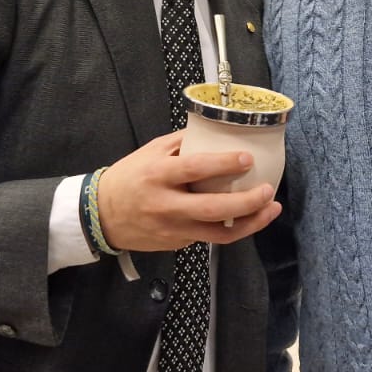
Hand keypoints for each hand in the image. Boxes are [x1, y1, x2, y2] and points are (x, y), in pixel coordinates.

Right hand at [94, 131, 279, 250]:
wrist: (101, 215)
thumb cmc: (130, 177)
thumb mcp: (151, 151)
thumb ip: (183, 142)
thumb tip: (217, 128)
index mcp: (158, 175)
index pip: (195, 169)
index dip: (224, 164)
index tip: (248, 158)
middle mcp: (166, 204)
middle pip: (213, 208)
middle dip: (246, 202)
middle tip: (267, 190)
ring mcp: (172, 229)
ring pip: (218, 234)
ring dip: (250, 224)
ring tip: (270, 209)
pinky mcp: (177, 243)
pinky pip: (209, 237)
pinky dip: (232, 228)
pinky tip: (248, 217)